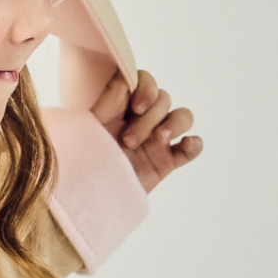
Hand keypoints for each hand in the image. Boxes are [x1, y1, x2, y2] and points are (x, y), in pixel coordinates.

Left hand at [89, 66, 201, 192]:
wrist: (87, 198)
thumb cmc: (82, 163)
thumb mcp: (89, 128)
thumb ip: (108, 100)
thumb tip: (126, 79)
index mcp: (120, 107)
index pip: (143, 81)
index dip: (146, 88)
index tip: (136, 107)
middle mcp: (140, 119)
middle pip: (163, 99)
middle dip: (149, 118)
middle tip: (128, 141)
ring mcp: (155, 140)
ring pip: (182, 116)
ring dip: (175, 123)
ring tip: (159, 139)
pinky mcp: (166, 162)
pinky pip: (192, 147)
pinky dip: (195, 143)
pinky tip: (185, 144)